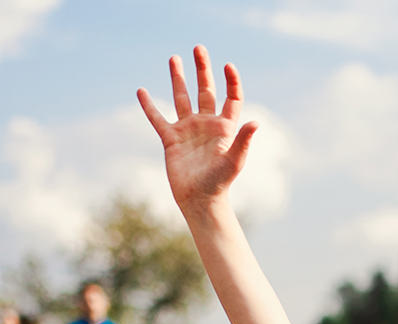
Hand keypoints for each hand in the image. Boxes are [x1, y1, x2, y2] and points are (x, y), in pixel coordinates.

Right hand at [138, 46, 258, 214]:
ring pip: (182, 98)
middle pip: (205, 90)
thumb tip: (256, 122)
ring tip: (174, 58)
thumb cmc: (220, 182)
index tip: (228, 65)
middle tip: (199, 48)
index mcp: (224, 127)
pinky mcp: (171, 140)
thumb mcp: (234, 160)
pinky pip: (158, 118)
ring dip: (178, 79)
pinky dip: (149, 106)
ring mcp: (188, 130)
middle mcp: (206, 124)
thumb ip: (243, 140)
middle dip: (202, 70)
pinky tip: (142, 91)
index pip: (231, 98)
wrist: (199, 200)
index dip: (231, 82)